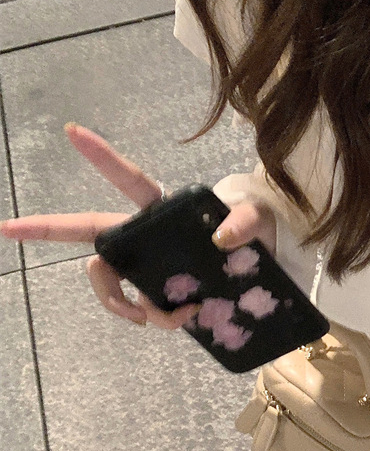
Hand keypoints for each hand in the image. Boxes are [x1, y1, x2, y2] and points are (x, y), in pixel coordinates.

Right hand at [0, 123, 275, 328]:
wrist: (263, 266)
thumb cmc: (256, 230)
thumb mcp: (257, 221)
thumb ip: (244, 223)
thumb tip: (221, 238)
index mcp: (162, 207)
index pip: (128, 179)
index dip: (102, 157)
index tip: (72, 130)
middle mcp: (143, 233)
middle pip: (87, 232)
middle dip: (45, 229)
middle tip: (6, 229)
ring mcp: (145, 262)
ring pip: (108, 281)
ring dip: (124, 303)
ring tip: (159, 318)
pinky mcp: (155, 289)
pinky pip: (138, 308)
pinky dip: (155, 319)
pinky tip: (180, 319)